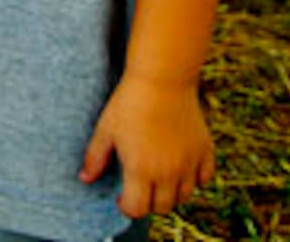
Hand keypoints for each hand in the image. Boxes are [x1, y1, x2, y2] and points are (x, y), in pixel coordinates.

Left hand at [79, 73, 214, 217]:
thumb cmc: (128, 103)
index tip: (122, 195)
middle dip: (148, 202)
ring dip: (170, 192)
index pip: (138, 209)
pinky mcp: (205, 150)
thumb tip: (85, 179)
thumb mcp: (105, 129)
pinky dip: (193, 178)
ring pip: (184, 196)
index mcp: (141, 170)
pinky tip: (180, 166)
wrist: (162, 79)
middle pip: (162, 207)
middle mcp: (169, 173)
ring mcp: (190, 163)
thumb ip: (95, 157)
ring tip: (157, 175)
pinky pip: (204, 178)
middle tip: (139, 186)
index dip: (127, 206)